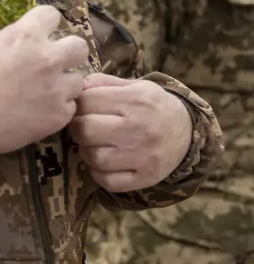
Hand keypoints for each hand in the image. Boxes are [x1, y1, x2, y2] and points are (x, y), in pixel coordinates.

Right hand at [0, 5, 89, 154]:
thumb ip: (13, 43)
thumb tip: (23, 49)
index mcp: (26, 35)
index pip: (52, 15)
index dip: (46, 26)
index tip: (40, 36)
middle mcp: (48, 57)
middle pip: (79, 46)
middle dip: (68, 55)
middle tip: (53, 67)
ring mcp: (57, 87)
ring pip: (77, 81)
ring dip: (63, 87)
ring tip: (42, 97)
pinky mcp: (59, 115)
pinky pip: (69, 108)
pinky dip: (56, 111)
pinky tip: (37, 116)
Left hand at [70, 73, 192, 192]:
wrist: (188, 132)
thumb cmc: (151, 106)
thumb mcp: (133, 86)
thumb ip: (102, 83)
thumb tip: (75, 87)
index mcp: (134, 99)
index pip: (86, 102)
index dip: (77, 105)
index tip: (82, 109)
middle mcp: (139, 128)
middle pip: (85, 130)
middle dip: (78, 128)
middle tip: (85, 128)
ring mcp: (143, 156)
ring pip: (93, 157)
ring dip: (87, 152)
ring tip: (96, 145)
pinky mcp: (146, 177)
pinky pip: (107, 181)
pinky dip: (99, 173)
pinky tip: (105, 163)